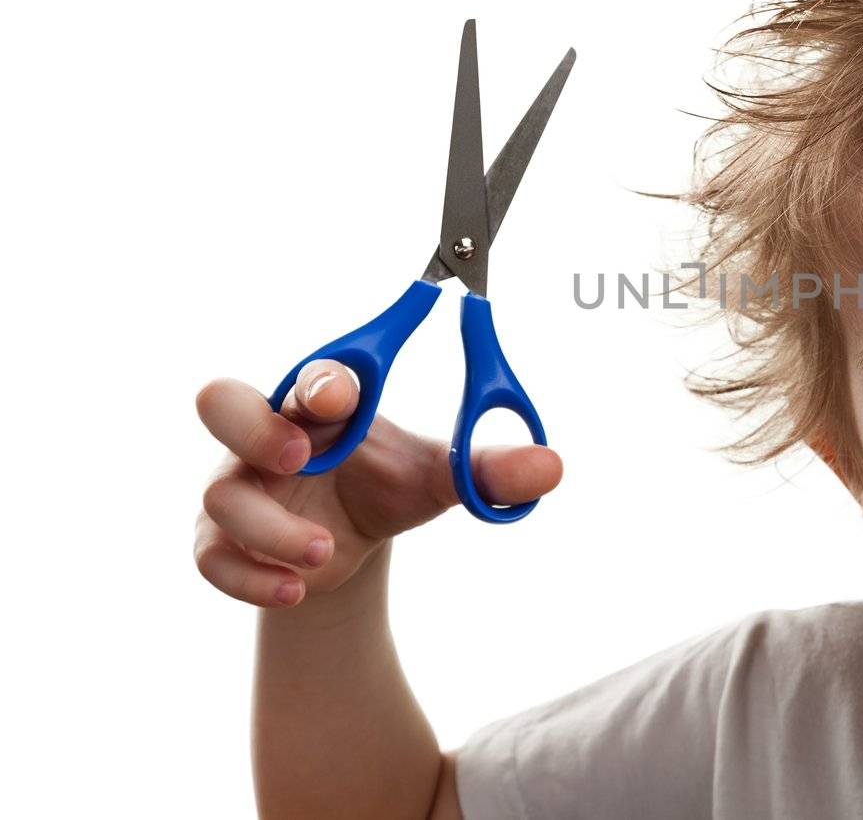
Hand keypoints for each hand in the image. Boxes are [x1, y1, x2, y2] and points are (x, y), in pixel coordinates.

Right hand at [193, 361, 561, 606]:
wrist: (349, 544)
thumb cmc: (386, 484)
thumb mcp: (440, 477)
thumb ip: (488, 469)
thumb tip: (551, 467)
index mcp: (322, 400)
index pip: (310, 374)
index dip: (323, 379)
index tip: (350, 393)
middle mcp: (268, 434)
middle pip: (220, 400)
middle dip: (253, 424)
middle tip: (299, 456)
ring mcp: (238, 487)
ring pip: (220, 494)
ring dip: (270, 526)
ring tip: (321, 551)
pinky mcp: (221, 542)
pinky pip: (211, 557)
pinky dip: (249, 578)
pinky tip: (293, 590)